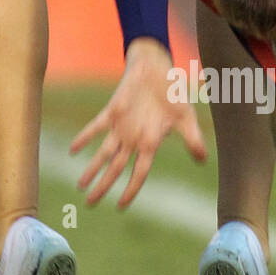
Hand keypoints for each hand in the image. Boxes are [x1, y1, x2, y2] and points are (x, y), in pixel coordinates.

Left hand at [70, 38, 206, 206]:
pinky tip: (73, 150)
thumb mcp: (186, 117)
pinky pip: (96, 127)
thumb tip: (202, 160)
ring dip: (92, 169)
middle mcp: (133, 139)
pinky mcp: (112, 111)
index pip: (139, 173)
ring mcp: (121, 127)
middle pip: (116, 169)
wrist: (158, 68)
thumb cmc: (173, 93)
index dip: (130, 190)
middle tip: (90, 204)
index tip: (120, 206)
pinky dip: (85, 138)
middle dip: (103, 186)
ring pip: (104, 153)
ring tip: (80, 186)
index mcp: (151, 144)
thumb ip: (192, 138)